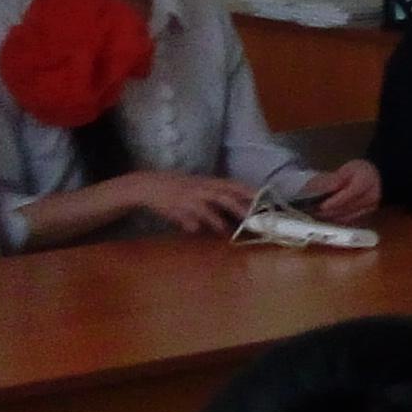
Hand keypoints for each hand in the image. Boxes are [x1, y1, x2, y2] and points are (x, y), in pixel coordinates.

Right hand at [107, 171, 262, 237]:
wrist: (147, 185)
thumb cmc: (174, 189)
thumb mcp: (194, 191)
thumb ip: (210, 204)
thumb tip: (224, 216)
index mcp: (208, 182)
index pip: (233, 184)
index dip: (248, 190)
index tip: (264, 197)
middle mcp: (202, 187)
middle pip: (227, 194)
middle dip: (243, 205)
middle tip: (257, 217)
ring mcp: (191, 196)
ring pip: (213, 203)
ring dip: (227, 214)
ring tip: (237, 227)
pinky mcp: (179, 205)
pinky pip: (195, 214)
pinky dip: (204, 221)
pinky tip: (211, 230)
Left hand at [299, 159, 382, 224]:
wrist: (379, 178)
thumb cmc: (360, 171)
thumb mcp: (347, 169)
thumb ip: (334, 178)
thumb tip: (319, 186)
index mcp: (366, 182)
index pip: (349, 194)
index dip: (334, 202)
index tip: (321, 206)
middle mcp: (371, 197)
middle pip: (347, 208)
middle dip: (329, 211)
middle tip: (312, 211)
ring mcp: (370, 208)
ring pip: (348, 216)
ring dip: (332, 217)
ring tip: (316, 215)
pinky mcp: (367, 215)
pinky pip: (350, 220)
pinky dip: (337, 220)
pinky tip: (328, 217)